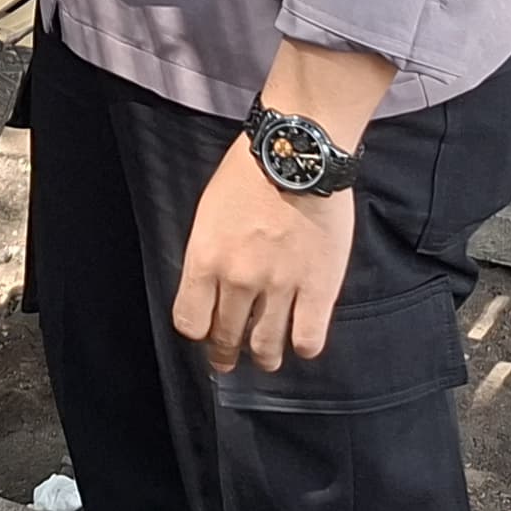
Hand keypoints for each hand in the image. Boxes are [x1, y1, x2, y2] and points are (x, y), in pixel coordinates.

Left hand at [170, 139, 357, 373]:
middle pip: (225, 340)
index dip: (198, 330)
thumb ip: (208, 256)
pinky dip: (303, 346)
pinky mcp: (320, 288)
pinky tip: (300, 337)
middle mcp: (239, 280)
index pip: (190, 322)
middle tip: (229, 357)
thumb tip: (210, 289)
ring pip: (266, 349)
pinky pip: (308, 340)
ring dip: (264, 357)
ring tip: (267, 355)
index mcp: (205, 259)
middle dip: (225, 354)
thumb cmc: (248, 174)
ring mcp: (281, 287)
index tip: (206, 329)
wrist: (297, 153)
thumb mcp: (209, 213)